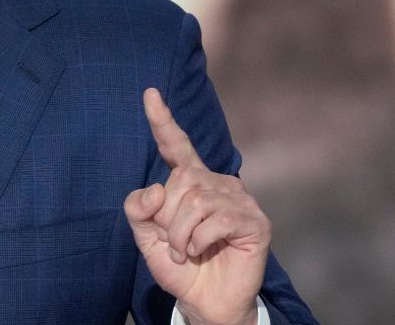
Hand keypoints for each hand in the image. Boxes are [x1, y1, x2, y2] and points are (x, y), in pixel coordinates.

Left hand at [124, 88, 269, 324]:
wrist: (205, 301)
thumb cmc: (181, 266)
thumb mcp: (146, 237)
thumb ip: (139, 209)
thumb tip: (154, 189)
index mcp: (191, 182)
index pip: (176, 146)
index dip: (163, 121)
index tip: (149, 94)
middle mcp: (217, 183)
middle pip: (180, 182)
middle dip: (167, 218)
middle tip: (173, 244)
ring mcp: (239, 200)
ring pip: (196, 201)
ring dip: (181, 234)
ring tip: (185, 252)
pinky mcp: (254, 221)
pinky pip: (217, 219)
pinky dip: (200, 240)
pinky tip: (202, 251)